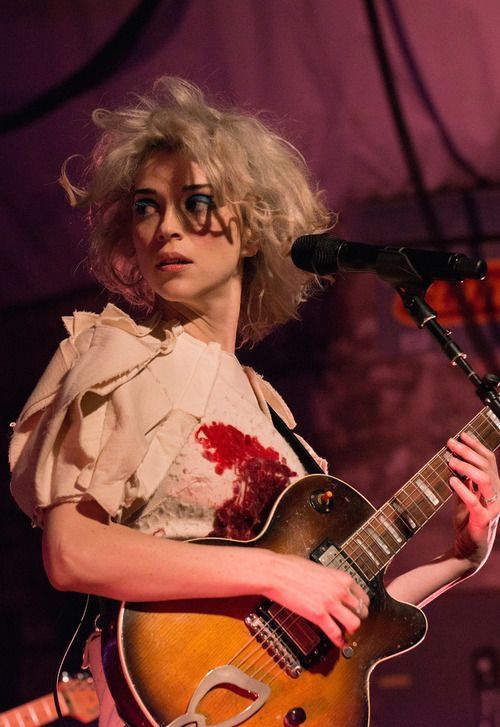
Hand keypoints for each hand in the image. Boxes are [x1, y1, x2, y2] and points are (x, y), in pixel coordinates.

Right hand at [266, 553, 369, 647]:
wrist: (276, 573)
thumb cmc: (292, 567)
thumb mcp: (319, 568)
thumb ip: (331, 579)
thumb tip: (333, 586)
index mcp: (341, 577)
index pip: (363, 596)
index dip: (361, 606)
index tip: (357, 610)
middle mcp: (339, 590)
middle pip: (362, 611)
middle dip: (358, 618)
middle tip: (352, 621)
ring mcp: (330, 603)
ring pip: (354, 624)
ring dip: (351, 630)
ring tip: (346, 632)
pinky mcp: (318, 615)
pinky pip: (335, 633)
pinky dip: (339, 641)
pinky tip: (338, 642)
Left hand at [447, 431, 499, 568]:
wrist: (467, 550)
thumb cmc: (467, 521)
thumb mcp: (464, 495)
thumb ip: (463, 479)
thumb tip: (453, 457)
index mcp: (494, 486)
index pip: (489, 460)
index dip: (477, 446)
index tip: (462, 435)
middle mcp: (497, 495)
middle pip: (487, 466)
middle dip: (468, 452)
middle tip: (450, 443)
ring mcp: (493, 508)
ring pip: (485, 480)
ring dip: (466, 467)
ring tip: (449, 460)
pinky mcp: (484, 521)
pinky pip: (475, 502)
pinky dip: (462, 489)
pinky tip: (451, 480)